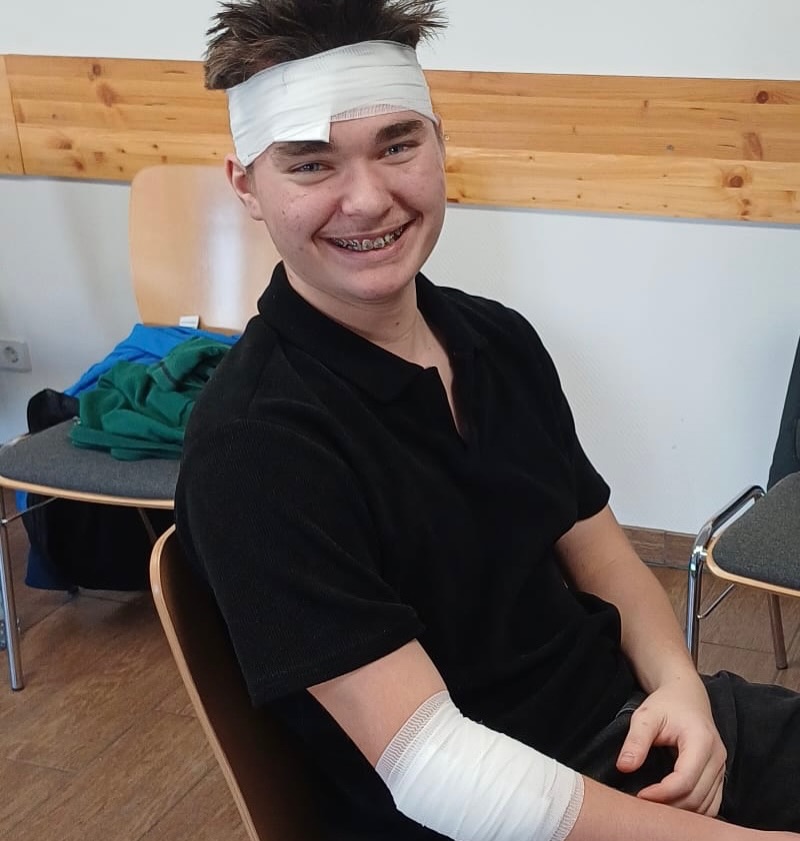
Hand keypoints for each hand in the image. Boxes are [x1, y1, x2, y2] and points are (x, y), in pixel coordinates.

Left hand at [616, 676, 726, 815]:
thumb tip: (623, 767)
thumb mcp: (645, 716)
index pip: (684, 780)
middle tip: (643, 806)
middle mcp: (717, 757)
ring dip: (681, 813)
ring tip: (654, 808)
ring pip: (706, 806)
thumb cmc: (665, 705)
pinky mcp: (720, 776)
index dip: (662, 793)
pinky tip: (671, 806)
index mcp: (701, 741)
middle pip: (696, 797)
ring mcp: (722, 769)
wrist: (686, 696)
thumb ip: (636, 740)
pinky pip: (711, 804)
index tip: (639, 796)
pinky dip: (693, 811)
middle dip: (669, 806)